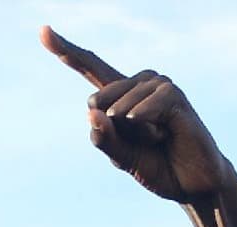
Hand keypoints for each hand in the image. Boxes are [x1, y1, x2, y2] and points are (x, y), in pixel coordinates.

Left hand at [39, 28, 236, 206]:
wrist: (193, 184)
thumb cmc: (158, 166)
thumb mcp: (122, 158)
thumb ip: (105, 139)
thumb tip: (91, 112)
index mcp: (120, 96)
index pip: (89, 66)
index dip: (66, 50)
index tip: (43, 31)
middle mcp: (138, 83)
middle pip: (98, 97)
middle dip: (113, 130)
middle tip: (144, 143)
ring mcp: (158, 86)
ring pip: (121, 104)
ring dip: (134, 132)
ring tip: (158, 140)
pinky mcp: (174, 96)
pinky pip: (146, 105)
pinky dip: (145, 122)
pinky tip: (159, 135)